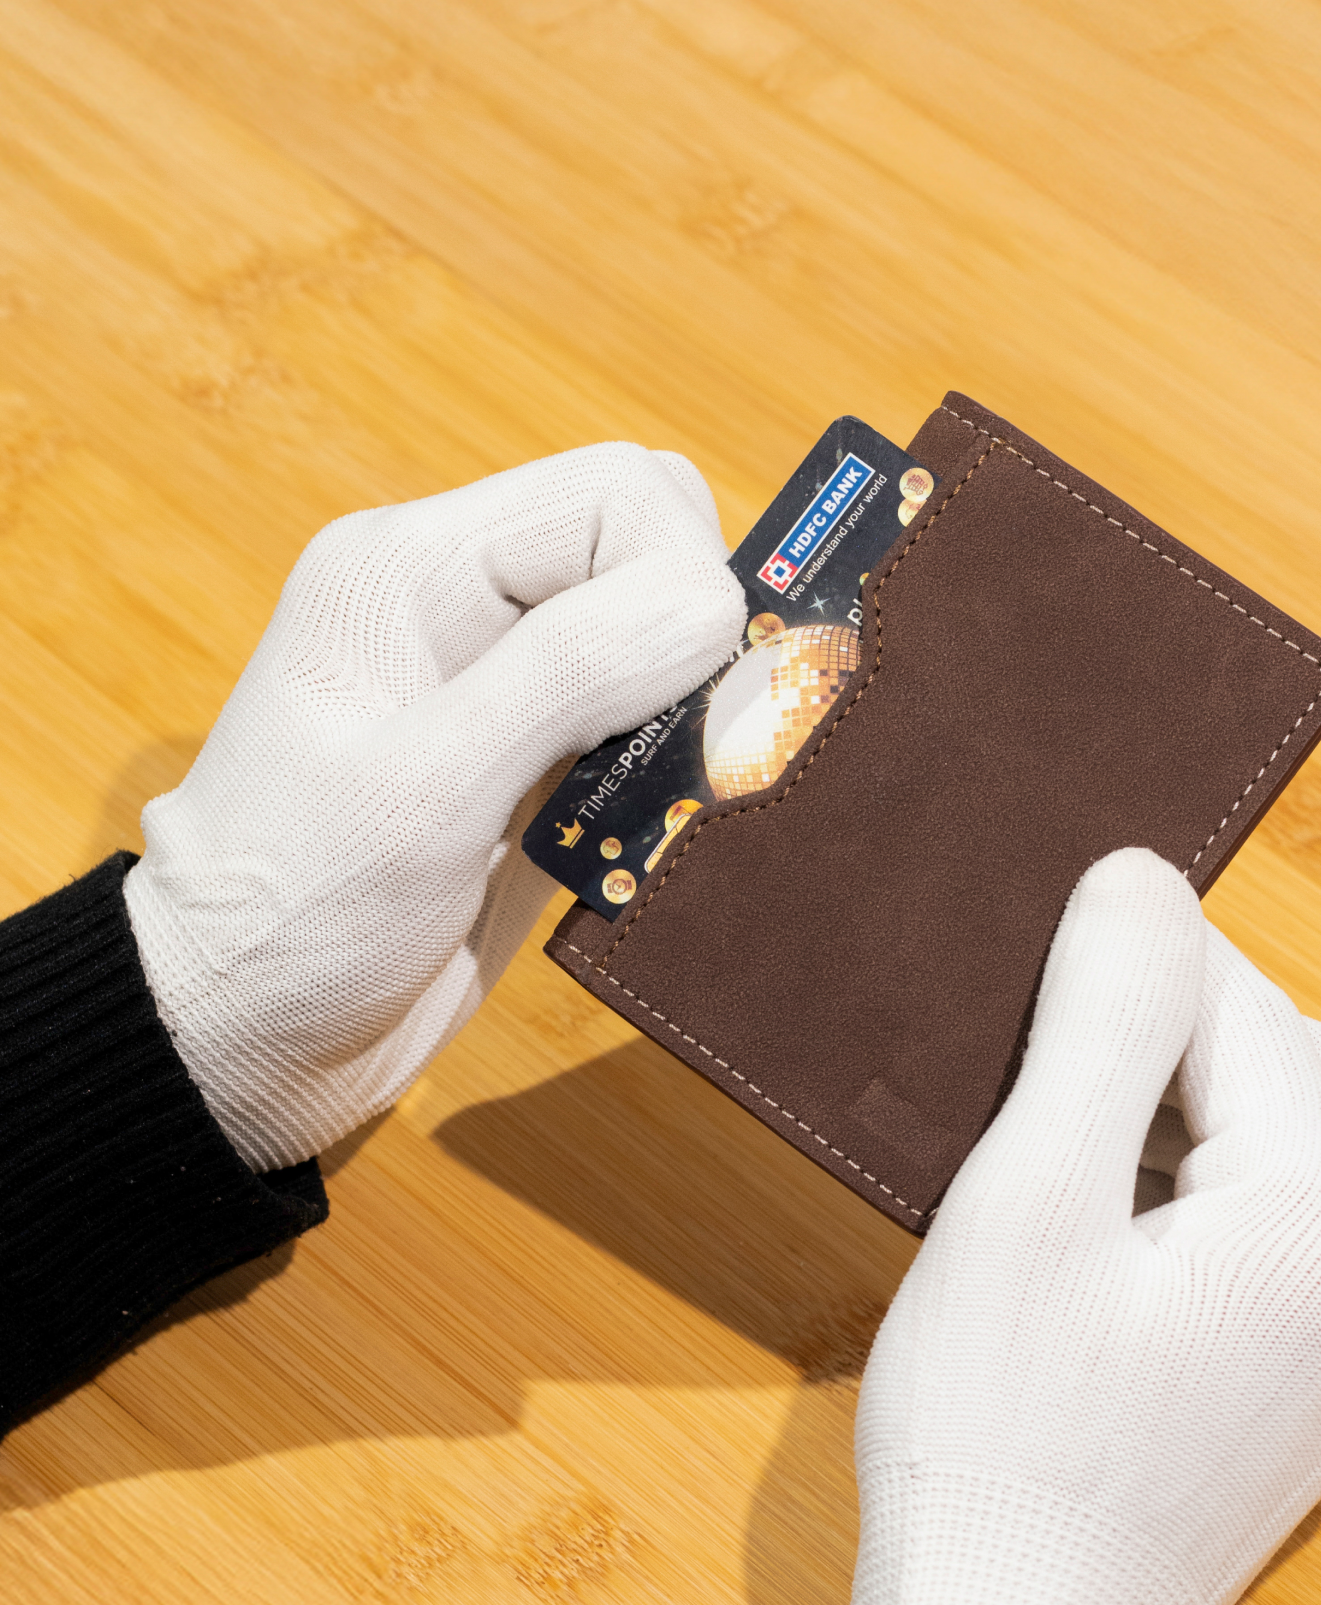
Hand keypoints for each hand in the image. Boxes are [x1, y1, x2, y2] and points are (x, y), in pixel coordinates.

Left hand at [124, 445, 743, 1169]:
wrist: (253, 1039)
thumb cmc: (298, 911)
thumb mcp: (425, 787)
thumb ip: (565, 675)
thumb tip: (713, 604)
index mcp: (418, 568)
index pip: (614, 494)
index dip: (681, 570)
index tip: (695, 682)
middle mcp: (472, 607)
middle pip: (652, 548)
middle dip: (700, 631)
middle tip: (687, 736)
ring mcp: (512, 688)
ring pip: (666, 633)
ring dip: (701, 702)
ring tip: (674, 786)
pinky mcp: (547, 764)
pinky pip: (658, 721)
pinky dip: (686, 760)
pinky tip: (658, 821)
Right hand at [849, 848, 1320, 1604]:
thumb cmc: (991, 1435)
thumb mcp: (1027, 1202)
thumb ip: (1103, 1024)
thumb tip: (1144, 876)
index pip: (1243, 1016)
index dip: (1142, 960)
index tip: (1043, 935)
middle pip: (1292, 1071)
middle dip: (1179, 1025)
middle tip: (1047, 1036)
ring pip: (1291, 1148)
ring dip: (1190, 1100)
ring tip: (1065, 1116)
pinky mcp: (1311, 1395)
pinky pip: (1281, 1232)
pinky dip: (1202, 1182)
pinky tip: (1108, 1201)